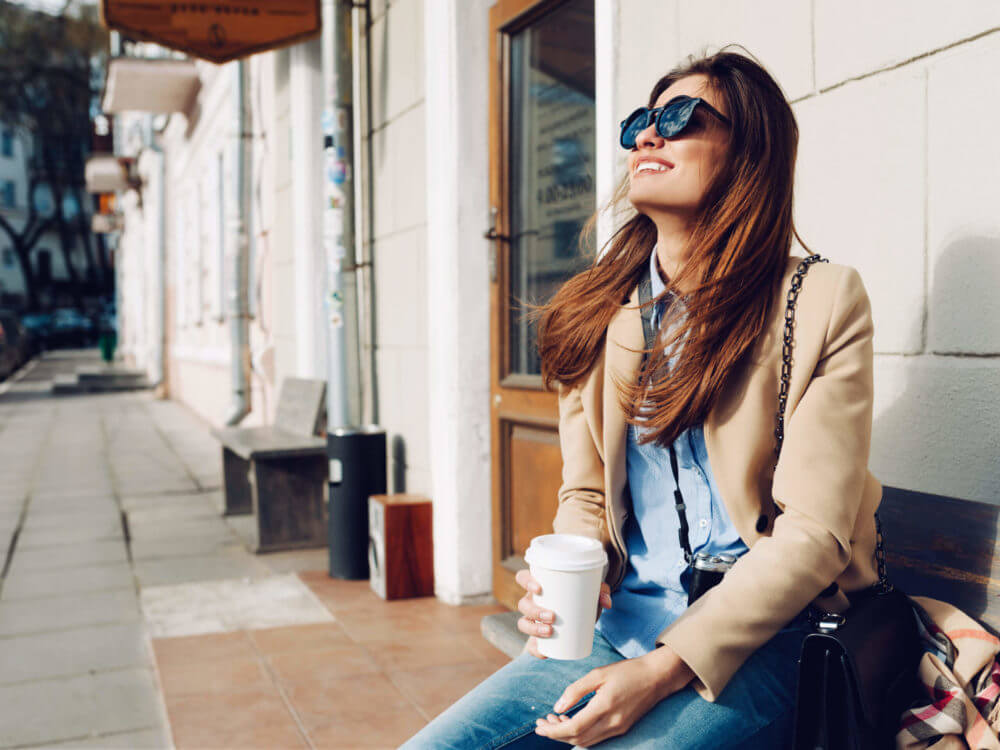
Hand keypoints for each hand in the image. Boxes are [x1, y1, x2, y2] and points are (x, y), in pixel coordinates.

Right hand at [515, 569, 612, 658]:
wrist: (582, 612)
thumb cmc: (582, 595)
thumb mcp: (591, 591)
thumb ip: (601, 592)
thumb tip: (607, 602)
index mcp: (539, 585)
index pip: (522, 578)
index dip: (526, 582)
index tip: (539, 588)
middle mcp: (532, 601)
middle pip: (523, 604)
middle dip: (535, 611)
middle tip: (552, 616)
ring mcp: (533, 619)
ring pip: (523, 623)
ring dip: (533, 629)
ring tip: (550, 631)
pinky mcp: (538, 636)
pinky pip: (530, 645)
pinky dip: (535, 650)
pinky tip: (544, 653)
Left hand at [534, 644, 694, 745]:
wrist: (657, 677)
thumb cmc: (628, 671)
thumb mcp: (598, 674)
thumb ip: (576, 690)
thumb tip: (557, 707)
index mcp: (605, 707)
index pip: (574, 728)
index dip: (553, 731)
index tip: (539, 725)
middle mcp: (612, 723)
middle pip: (578, 739)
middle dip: (556, 734)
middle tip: (541, 723)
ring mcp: (618, 728)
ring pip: (587, 741)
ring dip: (567, 735)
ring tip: (553, 721)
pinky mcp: (622, 728)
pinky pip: (596, 738)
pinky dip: (580, 734)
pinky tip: (571, 722)